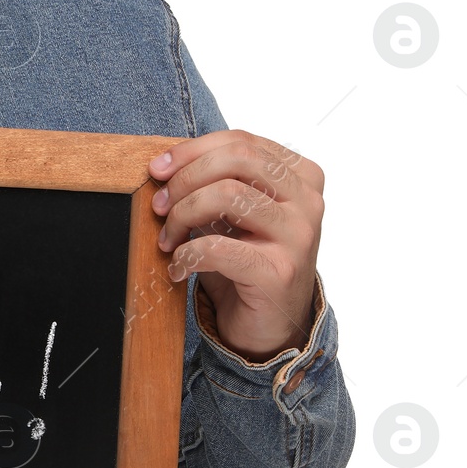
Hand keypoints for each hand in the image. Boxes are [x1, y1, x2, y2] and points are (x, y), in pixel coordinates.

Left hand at [148, 130, 323, 362]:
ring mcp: (298, 236)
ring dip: (182, 215)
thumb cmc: (248, 262)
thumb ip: (215, 183)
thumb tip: (166, 166)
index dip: (192, 150)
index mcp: (301, 176)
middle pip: (237, 159)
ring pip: (226, 195)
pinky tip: (178, 268)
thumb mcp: (234, 214)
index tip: (159, 169)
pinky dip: (186, 255)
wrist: (271, 326)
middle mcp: (307, 201)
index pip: (242, 141)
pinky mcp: (279, 271)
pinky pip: (217, 247)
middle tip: (159, 204)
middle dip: (186, 178)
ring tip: (167, 239)